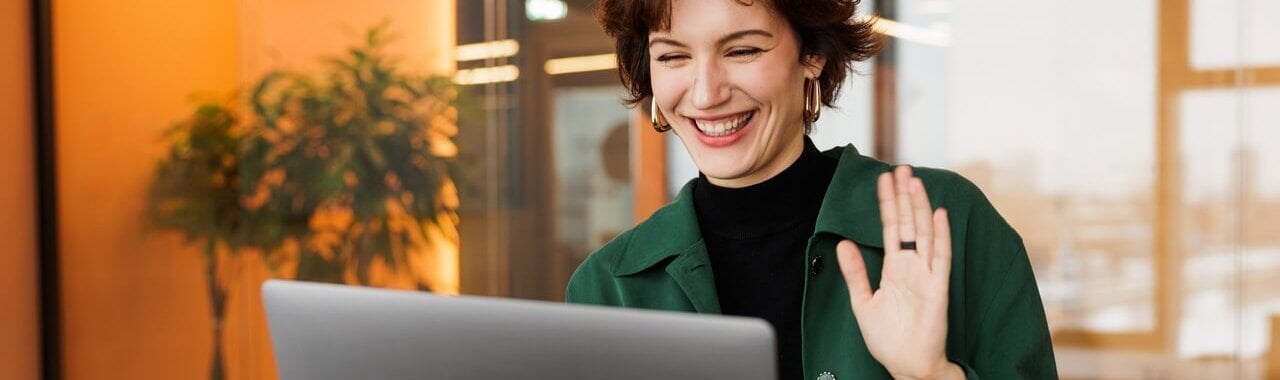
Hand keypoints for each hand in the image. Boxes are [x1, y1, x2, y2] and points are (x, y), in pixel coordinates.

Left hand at [835, 166, 962, 379]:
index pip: (890, 228)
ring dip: (919, 207)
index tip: (883, 179)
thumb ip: (855, 272)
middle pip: (907, 224)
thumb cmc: (889, 339)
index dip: (887, 204)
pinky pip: (940, 258)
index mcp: (894, 269)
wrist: (908, 366)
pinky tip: (938, 214)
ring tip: (914, 181)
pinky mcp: (938, 289)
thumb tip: (843, 243)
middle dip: (903, 196)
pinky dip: (940, 236)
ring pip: (923, 233)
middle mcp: (912, 267)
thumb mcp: (864, 302)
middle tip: (900, 168)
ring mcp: (926, 276)